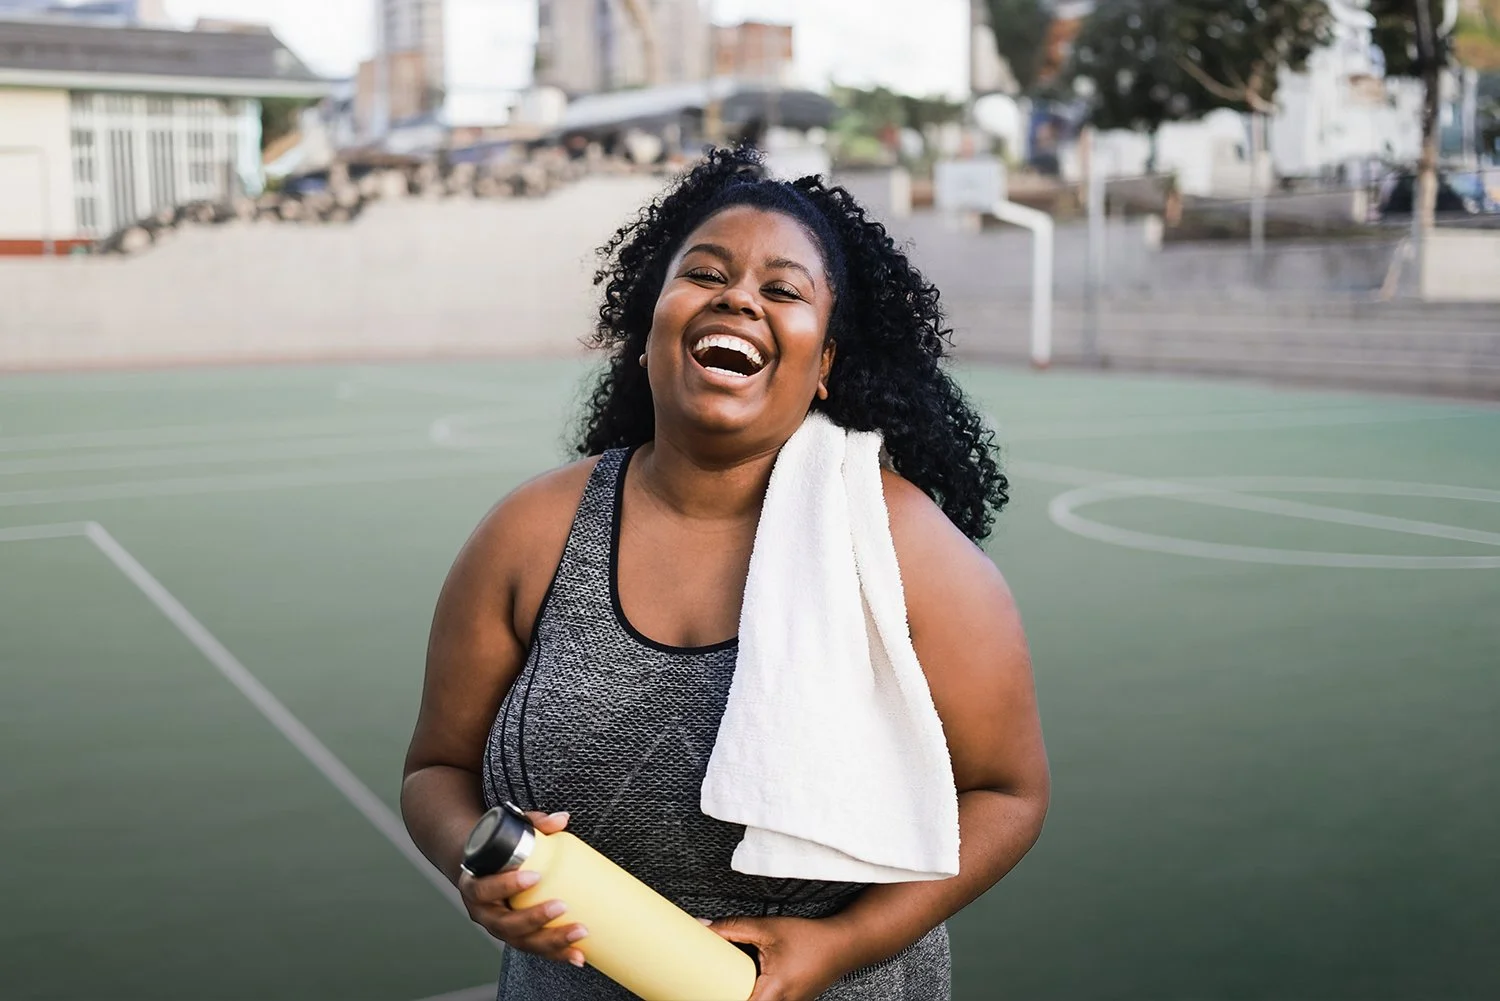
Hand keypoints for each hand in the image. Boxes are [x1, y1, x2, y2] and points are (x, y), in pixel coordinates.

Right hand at [456, 811, 586, 966]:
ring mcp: (500, 928)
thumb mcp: (509, 832)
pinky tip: (578, 955)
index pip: (485, 889)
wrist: (483, 868)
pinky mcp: (517, 937)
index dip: (507, 885)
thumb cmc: (498, 850)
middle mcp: (484, 913)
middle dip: (535, 919)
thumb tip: (563, 819)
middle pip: (506, 924)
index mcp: (474, 886)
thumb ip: (534, 823)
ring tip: (579, 935)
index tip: (534, 876)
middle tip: (562, 906)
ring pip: (523, 942)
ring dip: (551, 943)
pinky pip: (535, 949)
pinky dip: (556, 954)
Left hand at [709, 915, 855, 1000]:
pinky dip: (754, 992)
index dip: (719, 997)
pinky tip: (750, 979)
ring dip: (742, 993)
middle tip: (714, 982)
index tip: (701, 990)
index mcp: (773, 992)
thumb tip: (705, 928)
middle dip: (728, 994)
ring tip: (731, 980)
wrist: (843, 944)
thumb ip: (733, 928)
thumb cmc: (812, 939)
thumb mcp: (767, 928)